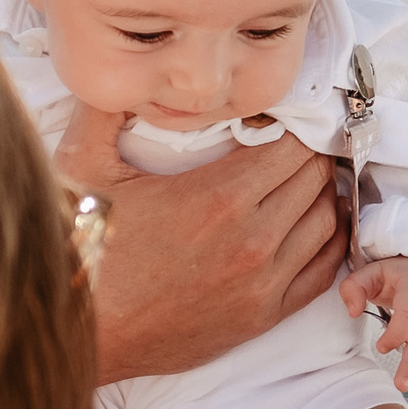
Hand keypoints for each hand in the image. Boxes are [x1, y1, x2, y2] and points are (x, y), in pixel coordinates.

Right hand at [57, 114, 348, 381]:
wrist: (79, 336)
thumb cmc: (80, 251)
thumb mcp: (82, 168)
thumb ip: (105, 109)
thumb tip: (121, 72)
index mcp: (217, 197)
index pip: (293, 145)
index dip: (292, 123)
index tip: (277, 116)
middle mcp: (252, 240)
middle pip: (314, 177)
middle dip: (308, 152)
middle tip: (293, 140)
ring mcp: (262, 283)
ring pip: (326, 220)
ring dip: (321, 193)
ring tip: (303, 176)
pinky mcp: (262, 317)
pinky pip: (322, 270)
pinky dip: (329, 240)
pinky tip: (316, 222)